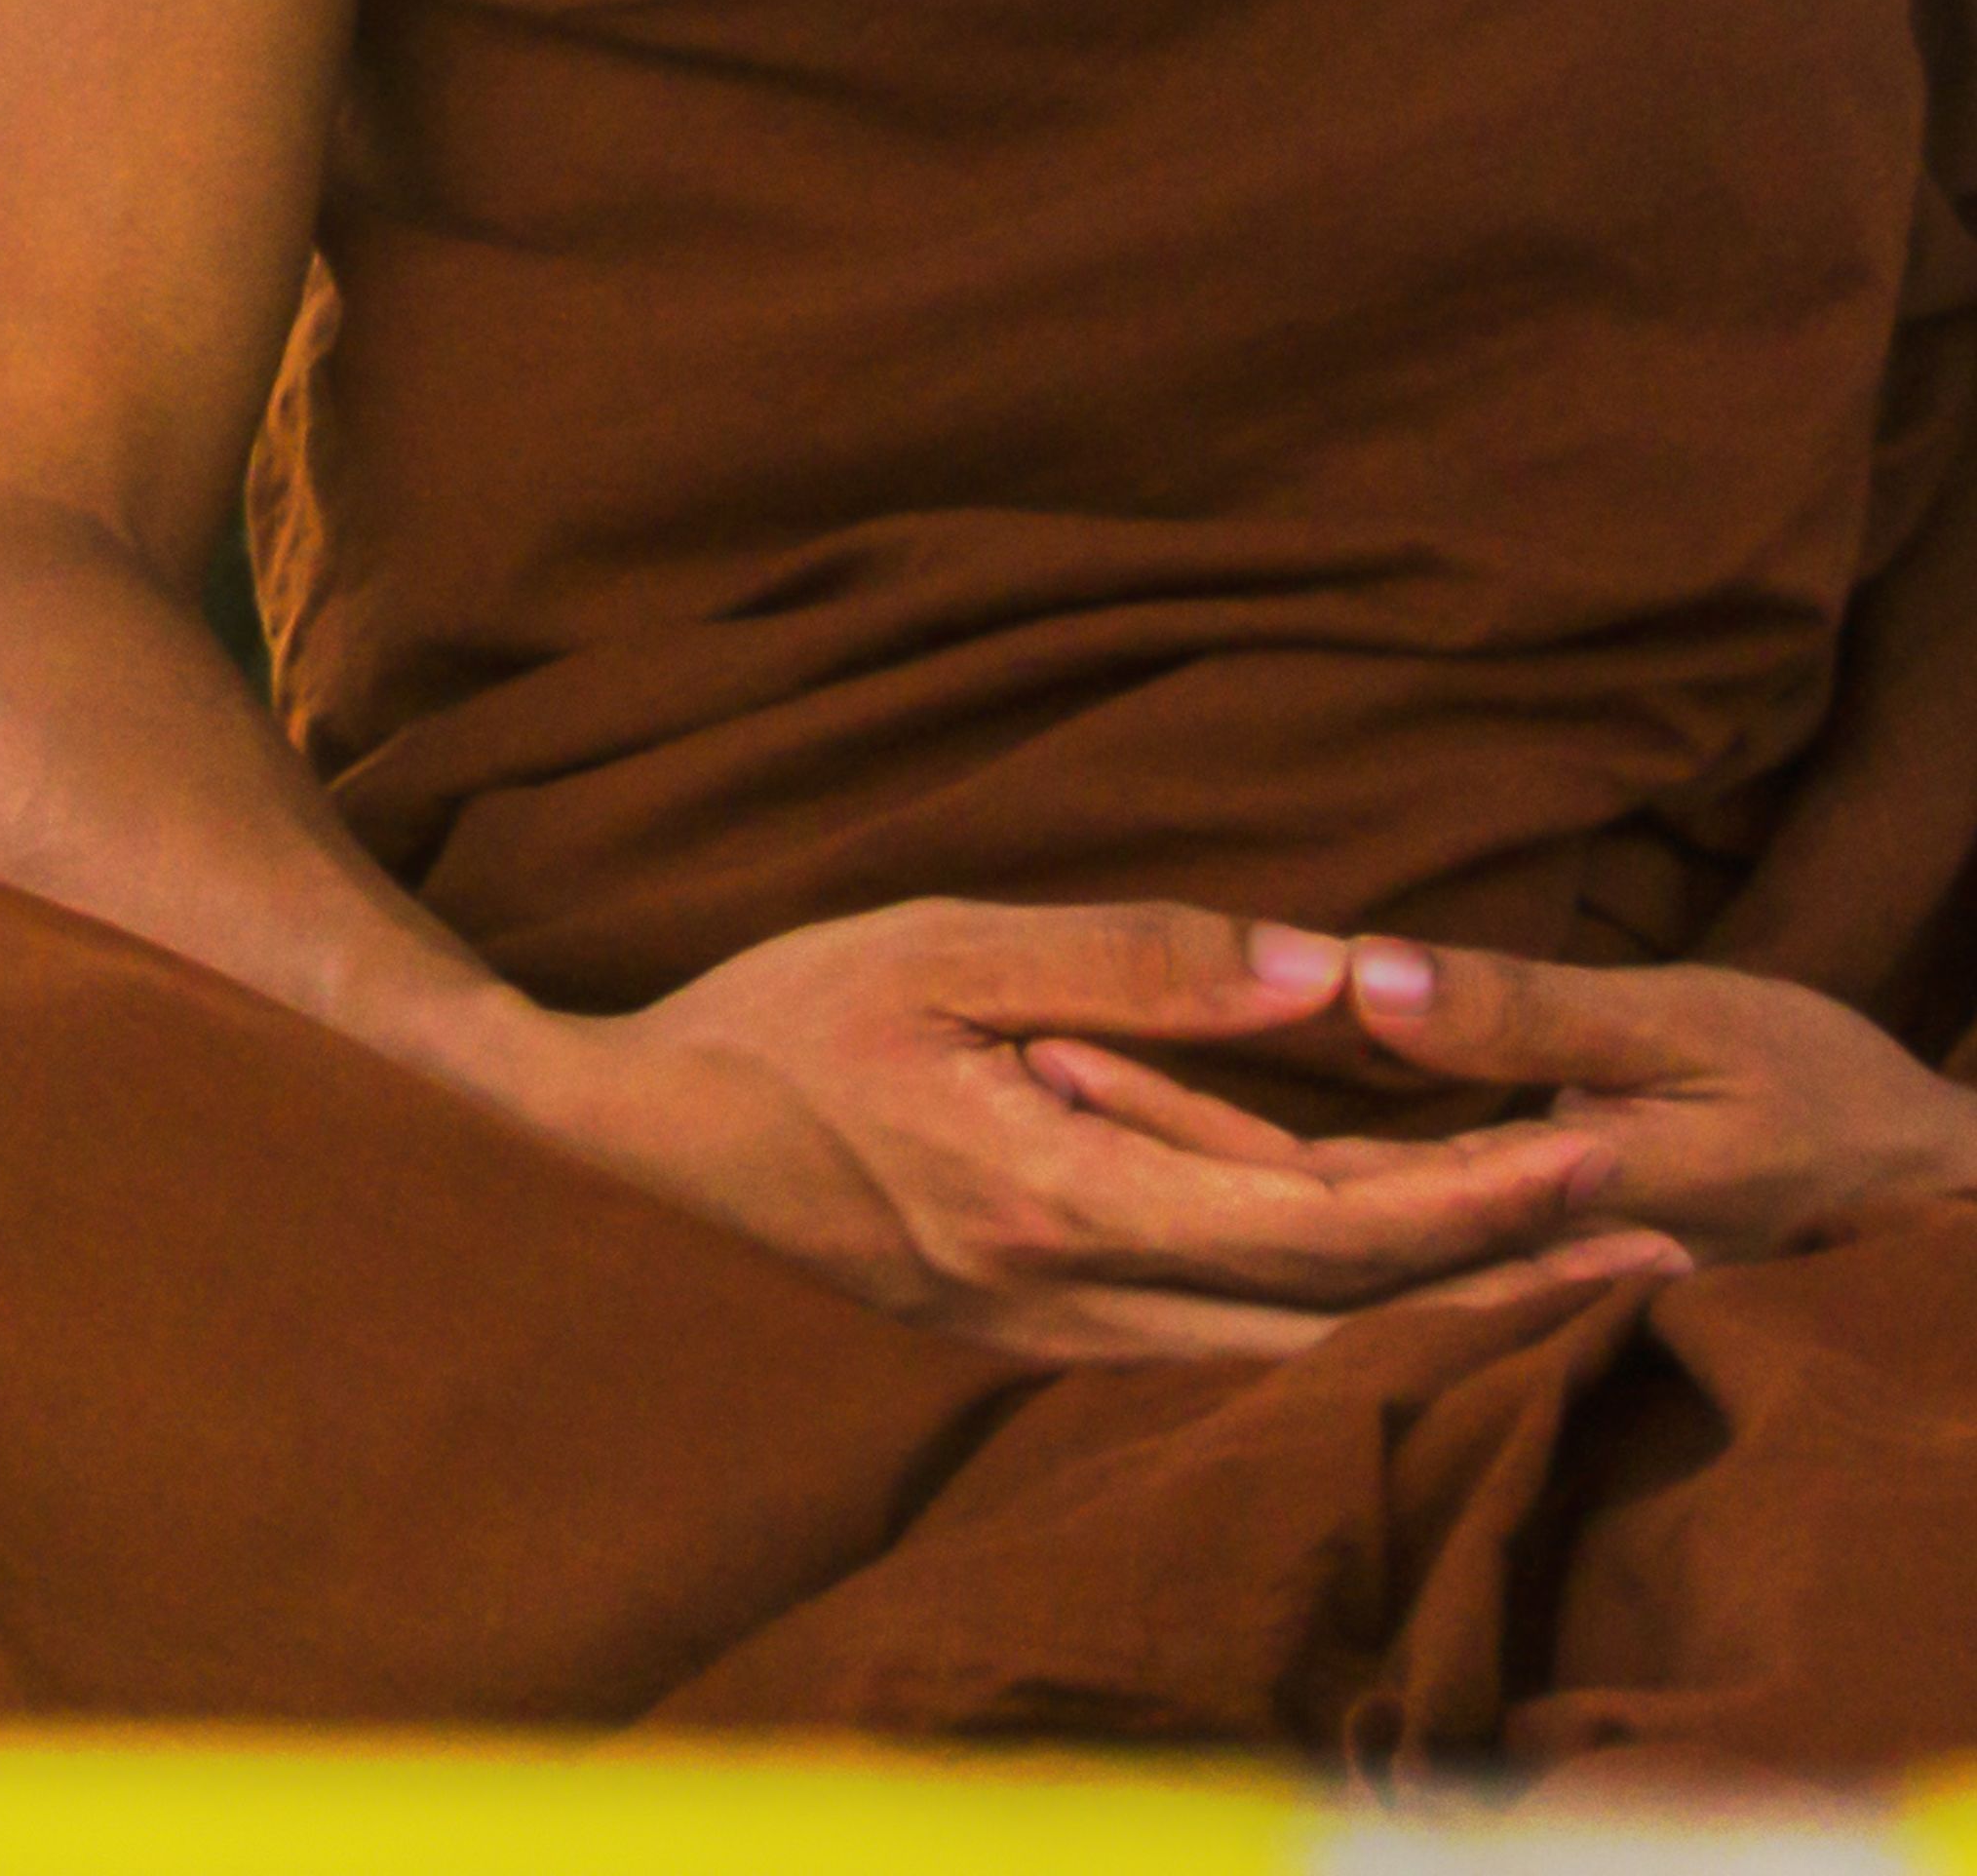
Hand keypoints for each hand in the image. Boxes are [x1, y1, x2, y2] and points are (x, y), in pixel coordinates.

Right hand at [493, 898, 1687, 1367]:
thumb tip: (1322, 973)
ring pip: (1288, 1348)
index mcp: (1060, 1194)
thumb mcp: (945, 941)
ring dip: (1434, 1307)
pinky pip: (1217, 1343)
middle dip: (1505, 1276)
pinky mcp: (1031, 1339)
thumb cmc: (776, 1015)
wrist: (635, 1141)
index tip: (1598, 1155)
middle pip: (1339, 1316)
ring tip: (1561, 1261)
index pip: (1324, 1222)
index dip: (1477, 1198)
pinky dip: (1326, 1315)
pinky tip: (1382, 1281)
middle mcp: (1076, 1300)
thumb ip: (1135, 962)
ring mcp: (1052, 1340)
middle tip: (1654, 1239)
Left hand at [1030, 935, 1976, 1271]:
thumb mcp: (1691, 1034)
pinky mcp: (1486, 1234)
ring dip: (1174, 1154)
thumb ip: (1523, 1016)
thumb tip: (1364, 977)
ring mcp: (1474, 1256)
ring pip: (1289, 1231)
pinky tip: (1160, 1135)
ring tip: (1037, 1070)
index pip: (1300, 1175)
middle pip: (1270, 1212)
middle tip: (1000, 1049)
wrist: (1928, 1202)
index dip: (1171, 1109)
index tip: (1049, 1040)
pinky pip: (1335, 1229)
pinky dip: (1246, 1183)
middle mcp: (1469, 1253)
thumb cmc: (1824, 1100)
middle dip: (1139, 1134)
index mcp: (1514, 1200)